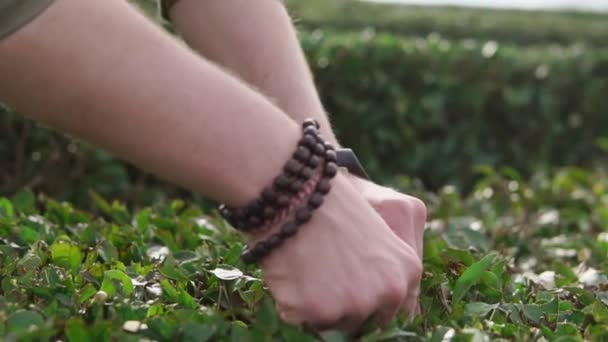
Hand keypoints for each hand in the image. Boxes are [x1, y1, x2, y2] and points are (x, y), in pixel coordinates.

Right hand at [253, 173, 421, 331]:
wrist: (297, 192)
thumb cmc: (330, 206)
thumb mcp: (376, 233)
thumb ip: (384, 271)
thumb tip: (373, 306)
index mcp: (408, 271)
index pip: (392, 312)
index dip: (366, 303)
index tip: (346, 291)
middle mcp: (389, 292)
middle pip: (363, 322)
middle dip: (342, 306)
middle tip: (322, 275)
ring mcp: (355, 304)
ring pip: (332, 325)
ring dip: (316, 306)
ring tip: (306, 267)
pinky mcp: (321, 312)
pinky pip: (301, 321)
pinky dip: (291, 303)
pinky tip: (291, 272)